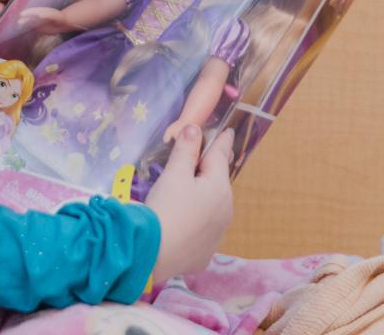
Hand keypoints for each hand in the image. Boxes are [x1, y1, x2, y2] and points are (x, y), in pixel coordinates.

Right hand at [144, 126, 234, 283]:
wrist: (155, 254)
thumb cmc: (166, 207)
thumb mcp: (174, 174)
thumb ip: (186, 150)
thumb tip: (195, 129)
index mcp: (219, 187)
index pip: (220, 156)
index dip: (221, 141)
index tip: (228, 131)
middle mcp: (225, 211)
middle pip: (218, 183)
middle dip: (211, 171)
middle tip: (205, 159)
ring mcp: (217, 235)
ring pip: (213, 208)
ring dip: (205, 198)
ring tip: (189, 193)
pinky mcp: (205, 253)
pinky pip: (203, 231)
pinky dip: (196, 222)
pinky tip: (182, 223)